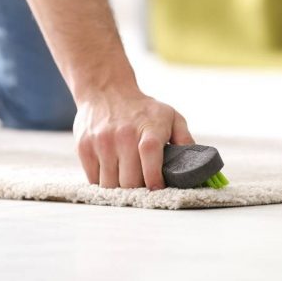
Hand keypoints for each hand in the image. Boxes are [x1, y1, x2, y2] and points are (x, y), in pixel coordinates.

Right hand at [73, 89, 194, 188]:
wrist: (106, 90)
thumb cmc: (143, 109)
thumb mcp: (171, 117)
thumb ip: (185, 140)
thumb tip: (197, 164)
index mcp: (148, 129)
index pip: (150, 160)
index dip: (154, 180)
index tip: (158, 189)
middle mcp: (123, 136)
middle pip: (130, 181)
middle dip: (139, 190)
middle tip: (144, 188)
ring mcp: (101, 143)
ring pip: (110, 185)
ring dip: (120, 189)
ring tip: (128, 181)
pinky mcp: (84, 148)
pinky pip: (94, 180)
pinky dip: (104, 183)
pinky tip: (113, 173)